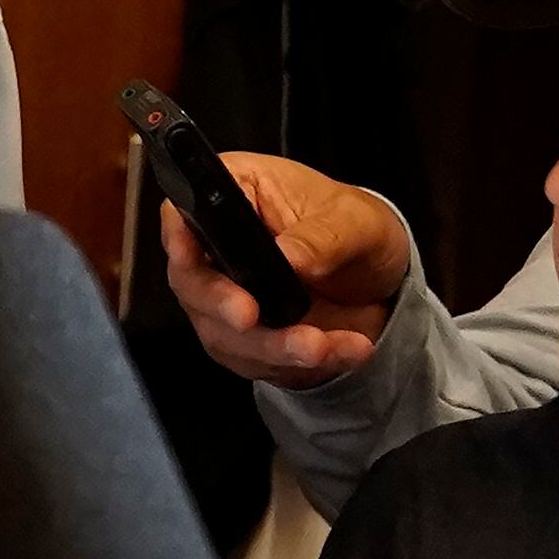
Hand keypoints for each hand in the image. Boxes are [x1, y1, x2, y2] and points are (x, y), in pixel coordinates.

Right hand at [161, 154, 416, 384]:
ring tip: (323, 345)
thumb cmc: (356, 228)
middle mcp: (217, 247)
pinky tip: (339, 350)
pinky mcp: (245, 338)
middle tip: (250, 318)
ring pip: (222, 332)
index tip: (188, 258)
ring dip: (271, 346)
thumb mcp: (353, 222)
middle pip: (191, 282)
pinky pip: (256, 361)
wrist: (380, 279)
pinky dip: (296, 364)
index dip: (178, 238)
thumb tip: (287, 256)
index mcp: (234, 194)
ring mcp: (226, 296)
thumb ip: (320, 238)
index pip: (184, 213)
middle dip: (221, 306)